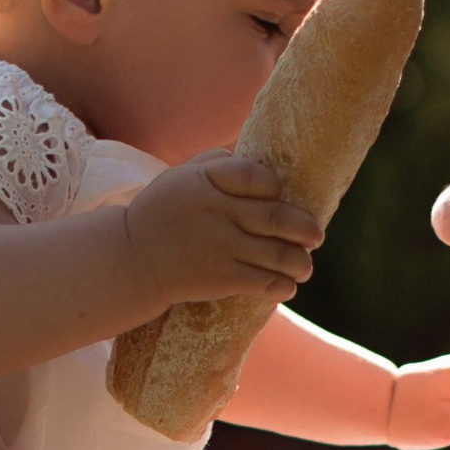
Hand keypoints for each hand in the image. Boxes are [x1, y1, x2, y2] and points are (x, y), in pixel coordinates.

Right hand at [121, 150, 321, 313]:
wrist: (132, 260)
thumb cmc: (163, 213)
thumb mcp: (181, 176)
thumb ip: (218, 163)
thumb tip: (258, 162)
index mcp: (207, 181)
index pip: (257, 176)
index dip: (276, 187)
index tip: (279, 196)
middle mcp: (217, 212)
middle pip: (276, 217)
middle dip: (305, 228)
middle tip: (317, 235)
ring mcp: (221, 246)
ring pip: (277, 254)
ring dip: (300, 262)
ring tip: (305, 267)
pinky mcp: (221, 278)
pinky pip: (263, 282)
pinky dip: (282, 285)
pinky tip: (287, 286)